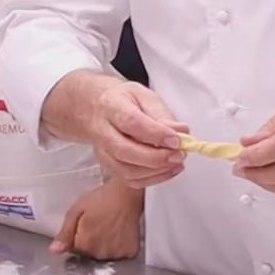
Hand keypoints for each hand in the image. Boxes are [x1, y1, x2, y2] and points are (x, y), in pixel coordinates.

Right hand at [50, 73, 187, 188]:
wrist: (92, 108)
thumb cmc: (121, 101)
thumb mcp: (143, 95)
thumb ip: (162, 113)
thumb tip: (182, 131)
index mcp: (112, 106)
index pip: (131, 122)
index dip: (155, 133)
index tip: (176, 139)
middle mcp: (102, 130)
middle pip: (125, 150)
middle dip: (156, 157)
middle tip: (179, 154)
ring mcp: (103, 151)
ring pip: (126, 170)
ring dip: (156, 171)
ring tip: (177, 162)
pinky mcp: (108, 165)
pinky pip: (129, 179)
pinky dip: (152, 179)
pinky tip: (168, 170)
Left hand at [50, 179, 143, 259]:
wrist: (127, 193)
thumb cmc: (102, 199)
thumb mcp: (76, 211)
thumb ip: (65, 233)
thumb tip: (54, 251)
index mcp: (85, 243)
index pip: (74, 249)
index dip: (77, 236)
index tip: (85, 224)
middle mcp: (100, 252)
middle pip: (89, 254)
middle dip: (90, 241)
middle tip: (98, 223)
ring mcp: (116, 253)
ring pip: (103, 255)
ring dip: (104, 245)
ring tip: (109, 227)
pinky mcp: (129, 252)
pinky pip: (119, 254)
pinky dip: (118, 246)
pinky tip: (119, 232)